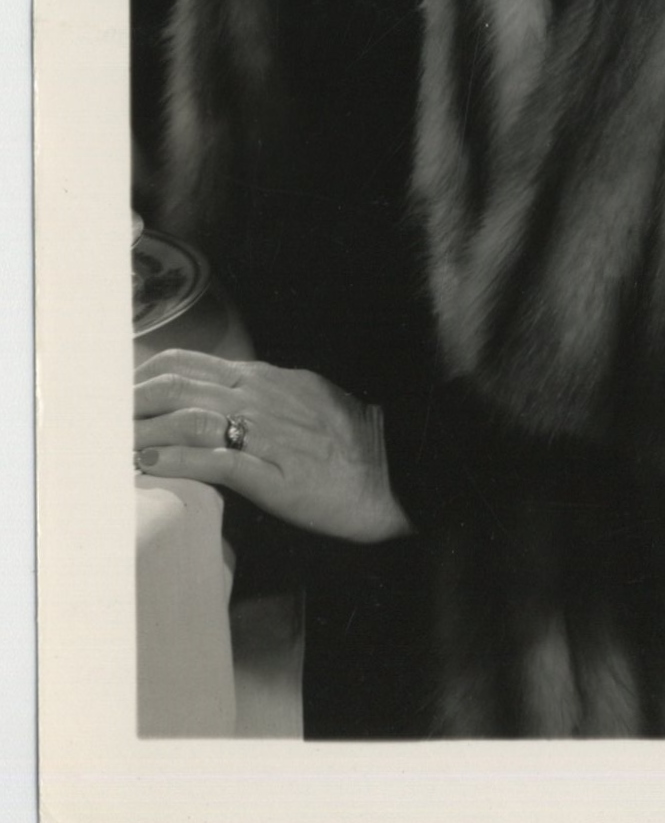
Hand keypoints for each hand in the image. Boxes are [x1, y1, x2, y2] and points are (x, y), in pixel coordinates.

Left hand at [134, 349, 410, 543]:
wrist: (395, 472)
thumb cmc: (351, 442)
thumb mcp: (306, 400)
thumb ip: (262, 395)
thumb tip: (219, 396)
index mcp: (267, 380)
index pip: (190, 365)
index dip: (144, 377)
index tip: (115, 395)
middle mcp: (262, 399)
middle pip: (179, 387)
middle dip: (130, 401)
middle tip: (95, 419)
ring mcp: (267, 434)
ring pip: (189, 418)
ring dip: (142, 429)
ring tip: (107, 443)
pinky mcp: (273, 473)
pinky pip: (215, 460)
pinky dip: (174, 459)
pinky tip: (146, 464)